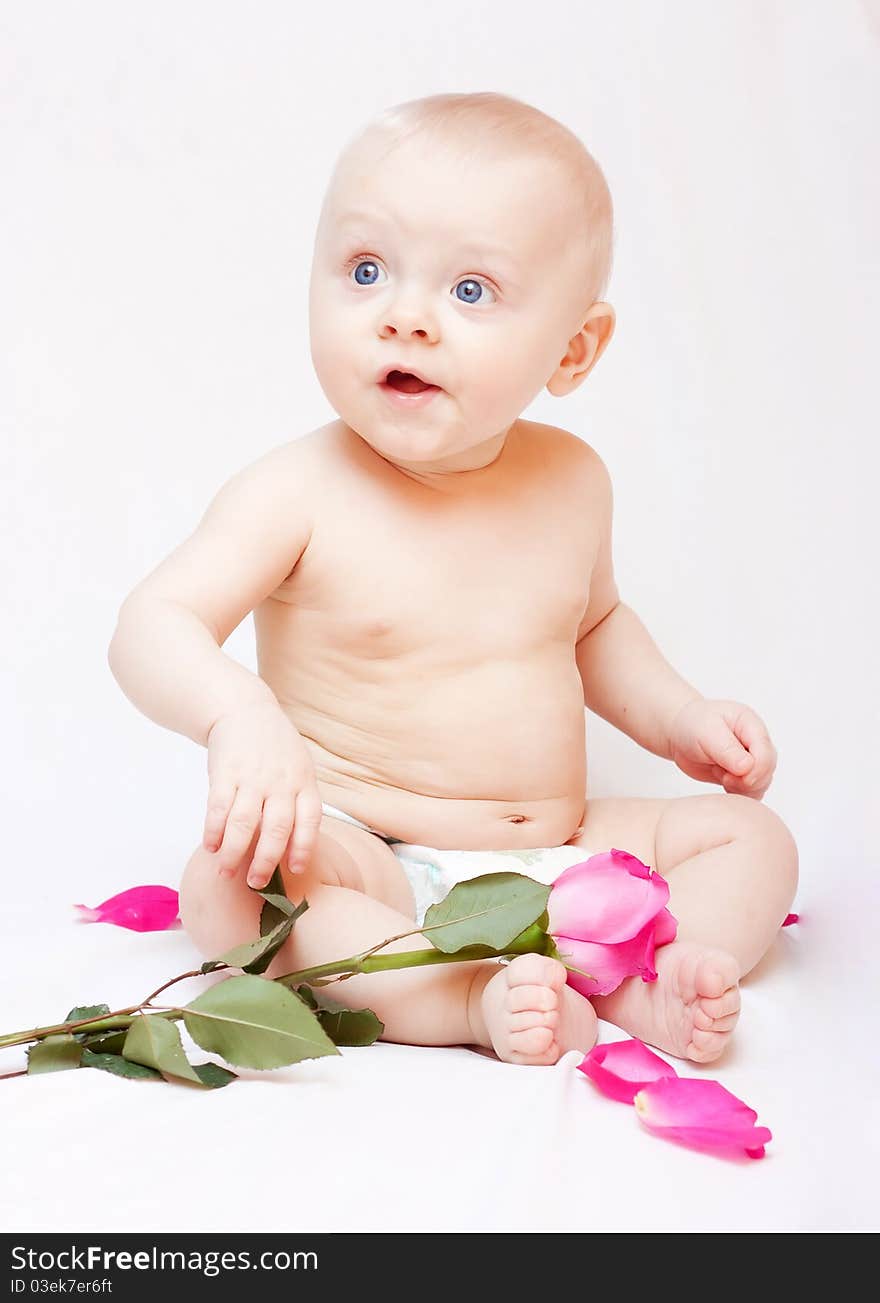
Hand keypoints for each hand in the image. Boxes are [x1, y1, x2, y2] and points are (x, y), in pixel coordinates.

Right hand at [202, 701, 321, 887]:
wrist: (244, 709)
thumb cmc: (275, 748)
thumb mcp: (298, 768)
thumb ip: (297, 802)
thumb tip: (291, 849)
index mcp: (303, 782)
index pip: (310, 819)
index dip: (304, 846)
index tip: (296, 868)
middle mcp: (280, 782)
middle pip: (277, 827)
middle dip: (266, 859)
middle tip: (256, 882)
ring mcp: (252, 777)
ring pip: (244, 822)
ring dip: (234, 851)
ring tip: (227, 871)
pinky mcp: (225, 773)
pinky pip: (218, 807)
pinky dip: (214, 830)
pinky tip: (211, 846)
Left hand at [668, 698, 776, 798]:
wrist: (680, 733)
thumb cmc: (693, 725)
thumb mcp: (705, 731)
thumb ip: (727, 749)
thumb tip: (748, 767)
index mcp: (751, 725)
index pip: (766, 752)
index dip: (756, 770)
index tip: (734, 777)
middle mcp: (756, 742)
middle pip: (767, 770)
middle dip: (747, 781)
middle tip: (723, 776)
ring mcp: (752, 759)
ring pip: (762, 782)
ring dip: (742, 787)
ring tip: (720, 774)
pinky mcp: (743, 774)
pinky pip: (752, 791)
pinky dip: (739, 793)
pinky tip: (722, 780)